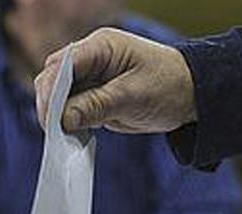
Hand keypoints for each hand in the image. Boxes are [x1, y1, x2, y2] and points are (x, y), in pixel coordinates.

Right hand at [35, 28, 196, 133]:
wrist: (191, 94)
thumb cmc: (169, 87)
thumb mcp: (133, 97)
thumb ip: (97, 106)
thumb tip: (63, 119)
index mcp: (101, 47)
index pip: (63, 65)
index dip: (51, 91)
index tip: (51, 119)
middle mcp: (91, 58)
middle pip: (54, 77)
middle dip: (50, 104)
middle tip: (54, 133)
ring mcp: (91, 76)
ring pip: (59, 94)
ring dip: (58, 114)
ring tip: (62, 138)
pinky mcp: (95, 95)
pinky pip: (72, 107)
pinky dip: (69, 121)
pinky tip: (72, 136)